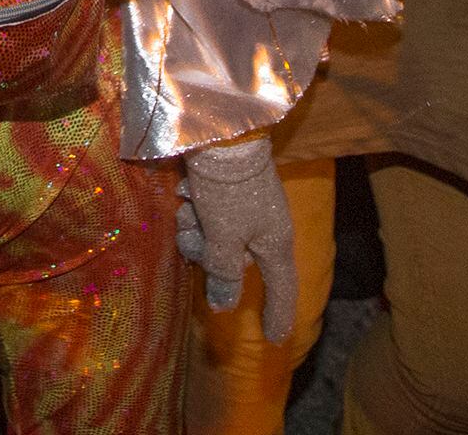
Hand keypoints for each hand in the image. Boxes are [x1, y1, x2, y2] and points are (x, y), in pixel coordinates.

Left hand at [179, 135, 297, 342]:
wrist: (222, 129)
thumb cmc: (229, 188)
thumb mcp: (225, 235)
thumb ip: (224, 271)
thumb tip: (224, 305)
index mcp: (273, 242)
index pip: (281, 288)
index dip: (278, 314)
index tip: (276, 338)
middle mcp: (264, 226)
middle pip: (234, 260)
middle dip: (207, 252)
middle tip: (192, 234)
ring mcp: (247, 206)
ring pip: (215, 236)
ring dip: (196, 226)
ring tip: (188, 205)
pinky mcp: (229, 188)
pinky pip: (209, 212)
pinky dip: (195, 205)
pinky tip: (187, 188)